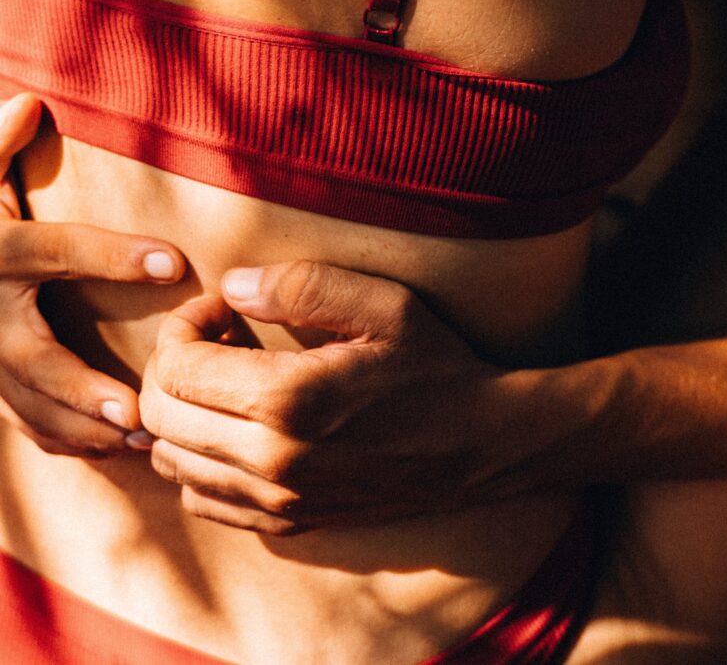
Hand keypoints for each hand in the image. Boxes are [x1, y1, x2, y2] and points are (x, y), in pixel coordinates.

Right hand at [0, 94, 186, 455]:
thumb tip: (30, 101)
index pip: (56, 251)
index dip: (112, 255)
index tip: (175, 260)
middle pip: (29, 357)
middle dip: (78, 385)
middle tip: (134, 407)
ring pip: (27, 405)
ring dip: (82, 427)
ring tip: (141, 440)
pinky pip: (25, 422)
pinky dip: (67, 440)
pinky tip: (118, 449)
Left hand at [140, 261, 561, 533]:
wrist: (484, 443)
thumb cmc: (437, 367)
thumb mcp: (384, 306)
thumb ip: (301, 286)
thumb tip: (231, 287)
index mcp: (289, 401)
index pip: (176, 368)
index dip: (184, 327)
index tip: (223, 310)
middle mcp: (272, 462)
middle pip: (160, 417)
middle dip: (171, 368)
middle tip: (217, 343)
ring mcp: (279, 501)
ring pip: (172, 462)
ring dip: (182, 416)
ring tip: (227, 385)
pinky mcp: (291, 522)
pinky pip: (203, 501)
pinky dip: (199, 463)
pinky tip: (238, 432)